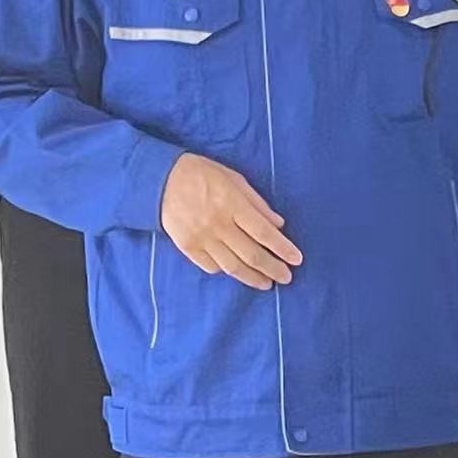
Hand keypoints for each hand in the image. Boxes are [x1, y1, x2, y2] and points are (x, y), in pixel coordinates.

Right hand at [160, 153, 301, 290]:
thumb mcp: (235, 179)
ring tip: (267, 283)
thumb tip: (279, 225)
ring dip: (252, 278)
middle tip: (287, 278)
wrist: (161, 180)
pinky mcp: (187, 247)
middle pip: (252, 255)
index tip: (297, 260)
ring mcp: (201, 238)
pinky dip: (226, 271)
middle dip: (273, 269)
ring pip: (232, 266)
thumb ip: (258, 203)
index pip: (264, 233)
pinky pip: (211, 266)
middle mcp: (218, 225)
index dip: (282, 249)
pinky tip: (237, 272)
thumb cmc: (203, 174)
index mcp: (233, 205)